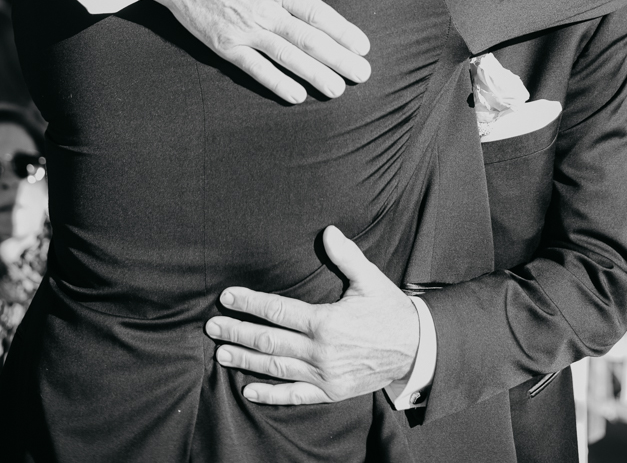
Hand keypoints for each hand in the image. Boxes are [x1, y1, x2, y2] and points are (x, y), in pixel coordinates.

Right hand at [125, 0, 369, 102]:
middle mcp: (265, 11)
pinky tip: (297, 95)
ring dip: (315, 75)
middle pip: (309, 39)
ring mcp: (245, 30)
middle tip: (362, 74)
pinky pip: (255, 69)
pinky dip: (276, 82)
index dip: (342, 31)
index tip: (363, 45)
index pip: (318, 13)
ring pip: (287, 57)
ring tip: (338, 89)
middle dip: (339, 59)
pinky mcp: (226, 45)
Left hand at [206, 225, 419, 404]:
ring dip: (245, 361)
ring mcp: (324, 375)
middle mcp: (320, 351)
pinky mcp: (330, 392)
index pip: (277, 310)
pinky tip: (248, 391)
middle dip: (237, 331)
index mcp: (326, 321)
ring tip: (221, 353)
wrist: (415, 349)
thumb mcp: (370, 278)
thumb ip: (346, 256)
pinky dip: (270, 395)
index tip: (227, 297)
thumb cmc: (389, 310)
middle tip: (211, 326)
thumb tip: (328, 231)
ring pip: (275, 368)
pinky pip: (294, 395)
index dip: (250, 303)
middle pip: (269, 340)